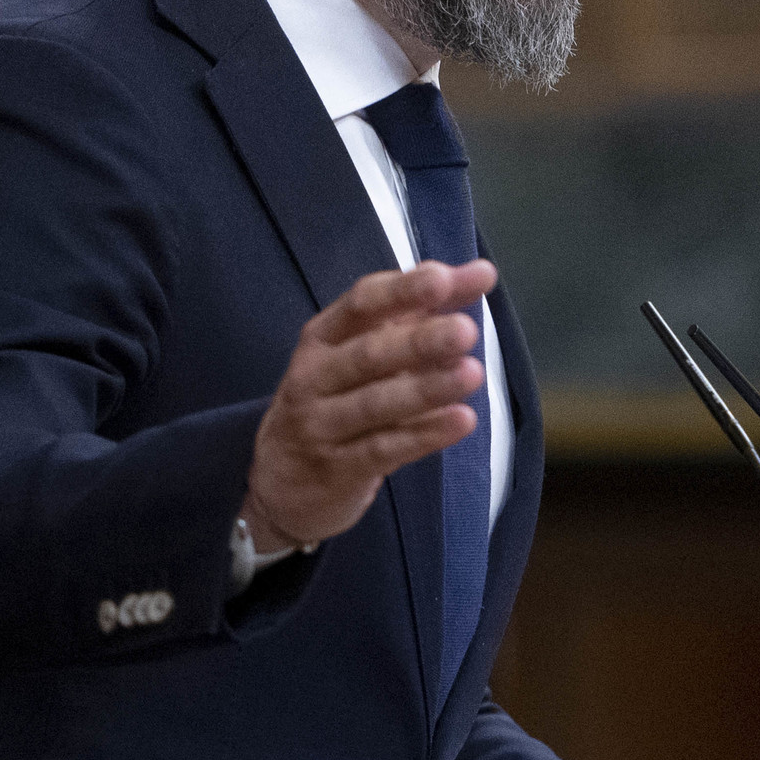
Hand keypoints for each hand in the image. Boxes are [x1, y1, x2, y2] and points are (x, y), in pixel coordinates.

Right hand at [242, 260, 495, 549]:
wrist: (281, 486)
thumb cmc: (335, 402)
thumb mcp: (365, 351)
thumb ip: (419, 311)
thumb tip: (478, 273)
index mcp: (323, 337)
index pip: (361, 304)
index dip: (403, 290)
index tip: (445, 279)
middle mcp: (315, 376)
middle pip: (367, 354)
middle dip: (417, 341)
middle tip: (466, 331)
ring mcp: (322, 425)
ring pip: (374, 404)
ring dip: (425, 388)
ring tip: (471, 373)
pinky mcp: (338, 470)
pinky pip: (383, 449)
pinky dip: (423, 435)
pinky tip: (462, 420)